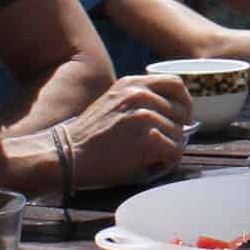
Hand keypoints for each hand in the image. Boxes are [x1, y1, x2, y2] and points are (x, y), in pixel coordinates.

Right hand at [53, 75, 190, 186]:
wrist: (66, 156)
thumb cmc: (89, 138)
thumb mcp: (114, 104)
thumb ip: (142, 101)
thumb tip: (178, 115)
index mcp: (132, 83)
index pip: (176, 83)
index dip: (184, 103)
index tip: (180, 118)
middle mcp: (141, 94)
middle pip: (181, 112)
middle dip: (174, 131)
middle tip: (155, 147)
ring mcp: (145, 115)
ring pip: (180, 135)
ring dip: (168, 150)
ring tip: (145, 158)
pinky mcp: (148, 138)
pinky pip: (175, 152)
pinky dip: (165, 163)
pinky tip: (147, 166)